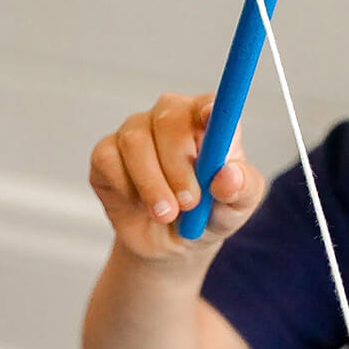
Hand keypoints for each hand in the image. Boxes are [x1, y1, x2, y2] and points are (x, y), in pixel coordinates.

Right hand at [88, 92, 266, 260]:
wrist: (172, 245)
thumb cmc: (210, 215)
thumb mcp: (237, 209)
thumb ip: (241, 190)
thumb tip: (228, 176)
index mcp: (209, 123)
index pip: (210, 103)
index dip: (209, 109)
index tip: (209, 120)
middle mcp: (171, 117)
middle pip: (169, 120)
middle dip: (178, 165)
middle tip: (189, 202)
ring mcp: (136, 132)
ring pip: (136, 142)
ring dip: (153, 184)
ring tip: (167, 214)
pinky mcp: (106, 152)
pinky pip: (109, 161)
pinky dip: (128, 189)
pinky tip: (141, 205)